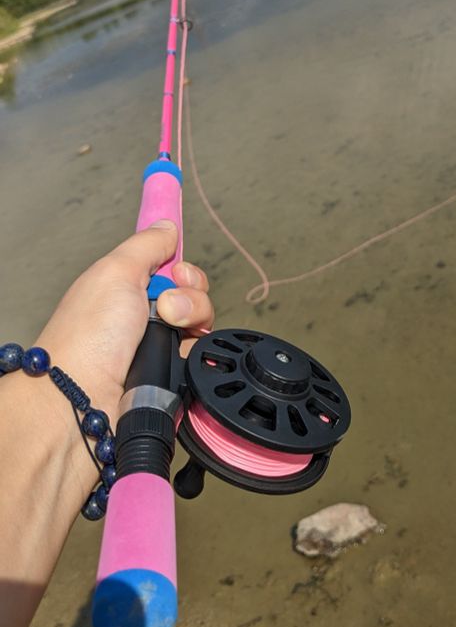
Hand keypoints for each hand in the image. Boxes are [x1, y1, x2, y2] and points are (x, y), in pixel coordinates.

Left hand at [39, 219, 213, 428]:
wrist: (83, 400)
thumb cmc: (89, 336)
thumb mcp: (115, 271)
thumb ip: (146, 245)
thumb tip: (167, 225)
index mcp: (127, 291)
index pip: (172, 271)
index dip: (182, 269)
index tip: (178, 270)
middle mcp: (144, 320)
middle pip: (194, 296)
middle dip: (191, 296)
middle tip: (167, 307)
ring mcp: (159, 351)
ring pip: (202, 326)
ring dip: (193, 321)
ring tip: (169, 334)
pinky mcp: (173, 379)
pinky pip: (202, 358)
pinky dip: (194, 354)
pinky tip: (177, 358)